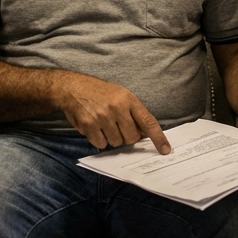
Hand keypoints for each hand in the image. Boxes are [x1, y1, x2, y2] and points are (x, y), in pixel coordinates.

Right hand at [56, 74, 171, 154]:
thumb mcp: (120, 95)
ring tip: (104, 124)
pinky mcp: (89, 125)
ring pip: (116, 143)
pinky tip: (95, 128)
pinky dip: (99, 140)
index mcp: (128, 99)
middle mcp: (117, 108)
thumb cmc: (99, 93)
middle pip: (132, 138)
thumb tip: (144, 135)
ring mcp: (102, 117)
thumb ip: (133, 113)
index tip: (165, 150)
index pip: (148, 121)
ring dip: (112, 138)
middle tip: (118, 127)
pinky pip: (101, 144)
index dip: (158, 138)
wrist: (72, 88)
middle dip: (127, 137)